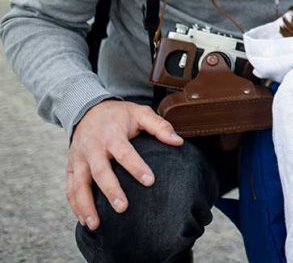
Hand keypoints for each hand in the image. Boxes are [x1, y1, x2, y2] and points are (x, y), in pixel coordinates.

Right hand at [68, 100, 182, 229]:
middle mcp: (92, 148)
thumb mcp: (140, 112)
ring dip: (86, 205)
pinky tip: (84, 220)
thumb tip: (178, 142)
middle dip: (111, 191)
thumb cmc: (119, 115)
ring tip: (96, 225)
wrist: (87, 110)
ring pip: (79, 185)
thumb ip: (159, 126)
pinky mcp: (70, 167)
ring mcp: (78, 159)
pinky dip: (75, 205)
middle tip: (123, 208)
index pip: (124, 152)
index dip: (136, 167)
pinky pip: (70, 189)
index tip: (150, 181)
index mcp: (111, 134)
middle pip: (100, 172)